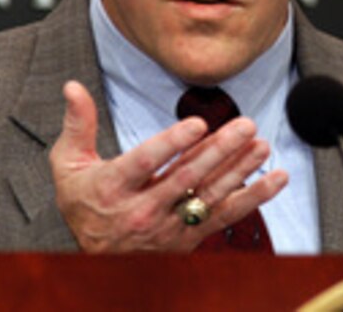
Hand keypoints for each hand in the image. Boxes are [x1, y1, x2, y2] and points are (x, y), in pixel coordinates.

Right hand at [49, 80, 287, 251]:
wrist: (94, 257)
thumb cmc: (82, 202)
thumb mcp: (68, 163)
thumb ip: (77, 123)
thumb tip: (73, 86)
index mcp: (113, 188)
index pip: (146, 162)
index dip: (172, 143)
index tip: (197, 124)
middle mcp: (142, 210)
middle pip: (186, 178)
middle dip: (219, 150)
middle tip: (244, 126)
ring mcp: (168, 226)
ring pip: (209, 196)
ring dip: (240, 170)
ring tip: (261, 145)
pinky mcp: (188, 237)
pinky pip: (225, 216)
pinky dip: (253, 197)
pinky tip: (275, 179)